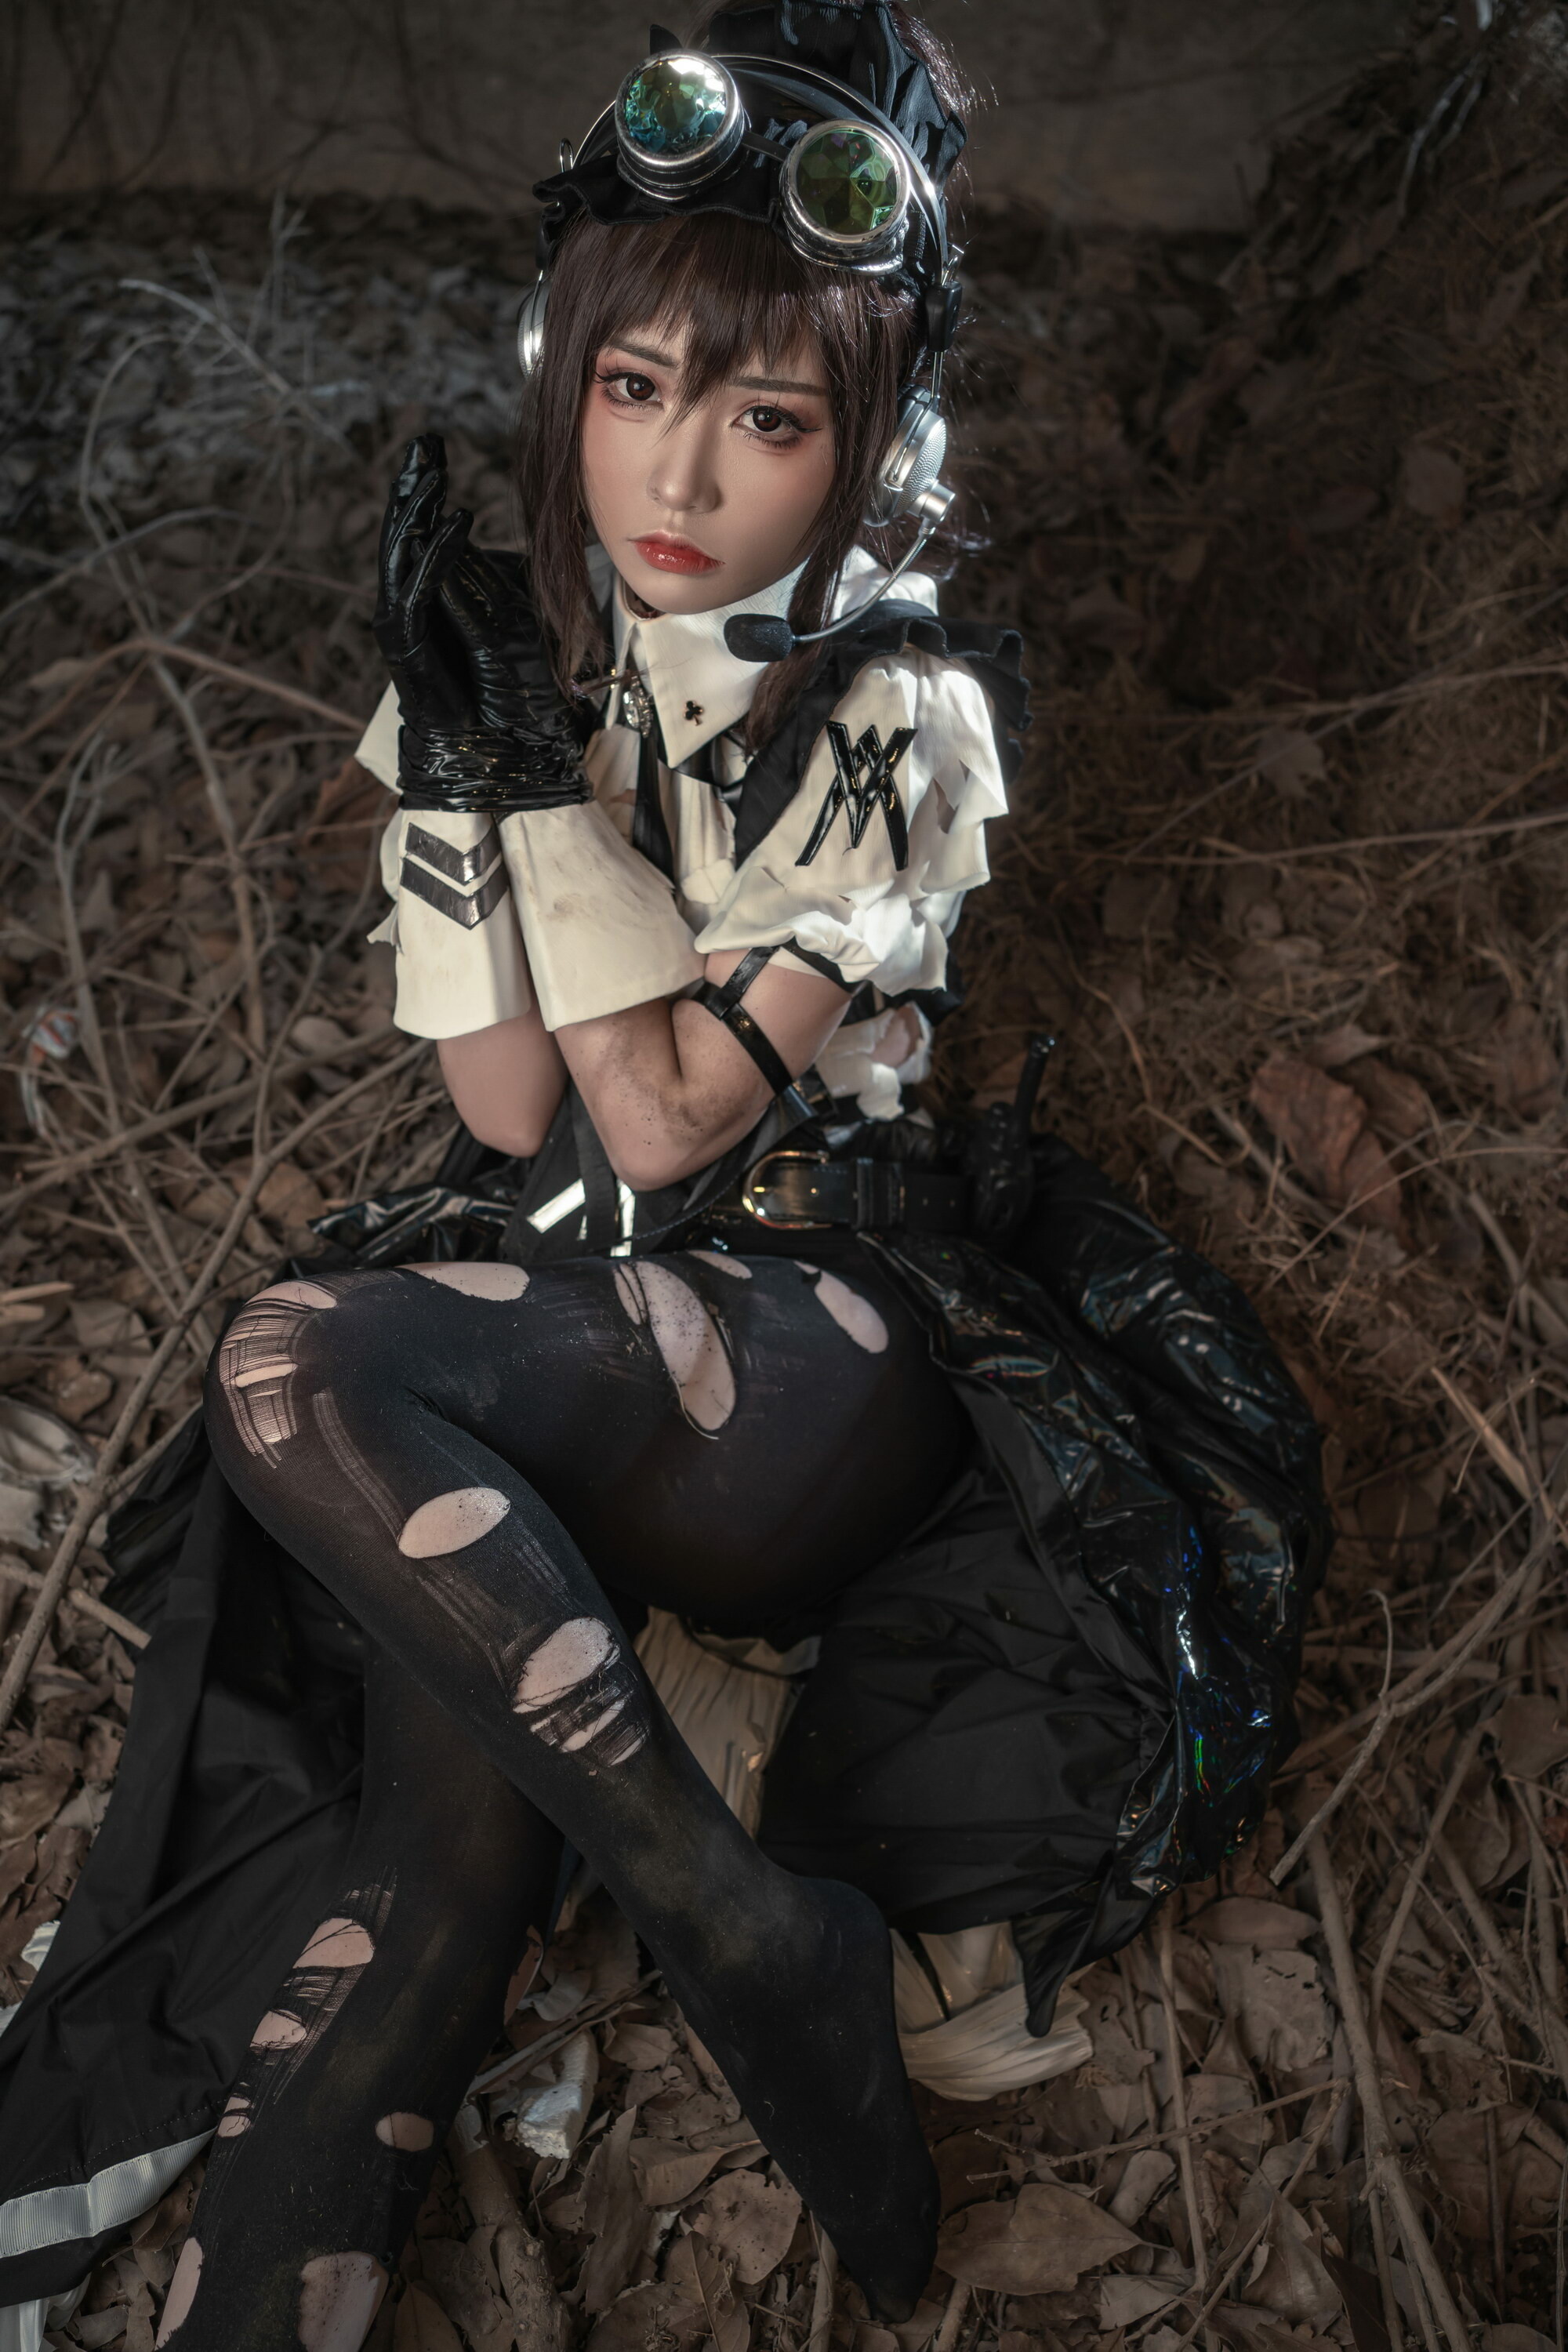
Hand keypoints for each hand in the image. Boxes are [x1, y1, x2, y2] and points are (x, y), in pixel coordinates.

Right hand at [371, 438, 586, 814]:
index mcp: (425, 598)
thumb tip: (481, 540)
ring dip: (419, 508)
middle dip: (413, 484)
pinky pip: (421, 589)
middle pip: (402, 532)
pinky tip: (456, 521)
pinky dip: (438, 554)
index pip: (418, 531)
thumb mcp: (503, 620)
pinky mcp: (409, 644)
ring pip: (402, 553)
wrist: (493, 750)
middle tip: (425, 442)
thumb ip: (482, 581)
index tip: (433, 447)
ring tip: (434, 470)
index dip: (423, 488)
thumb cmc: (504, 697)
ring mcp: (402, 623)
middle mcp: (406, 604)